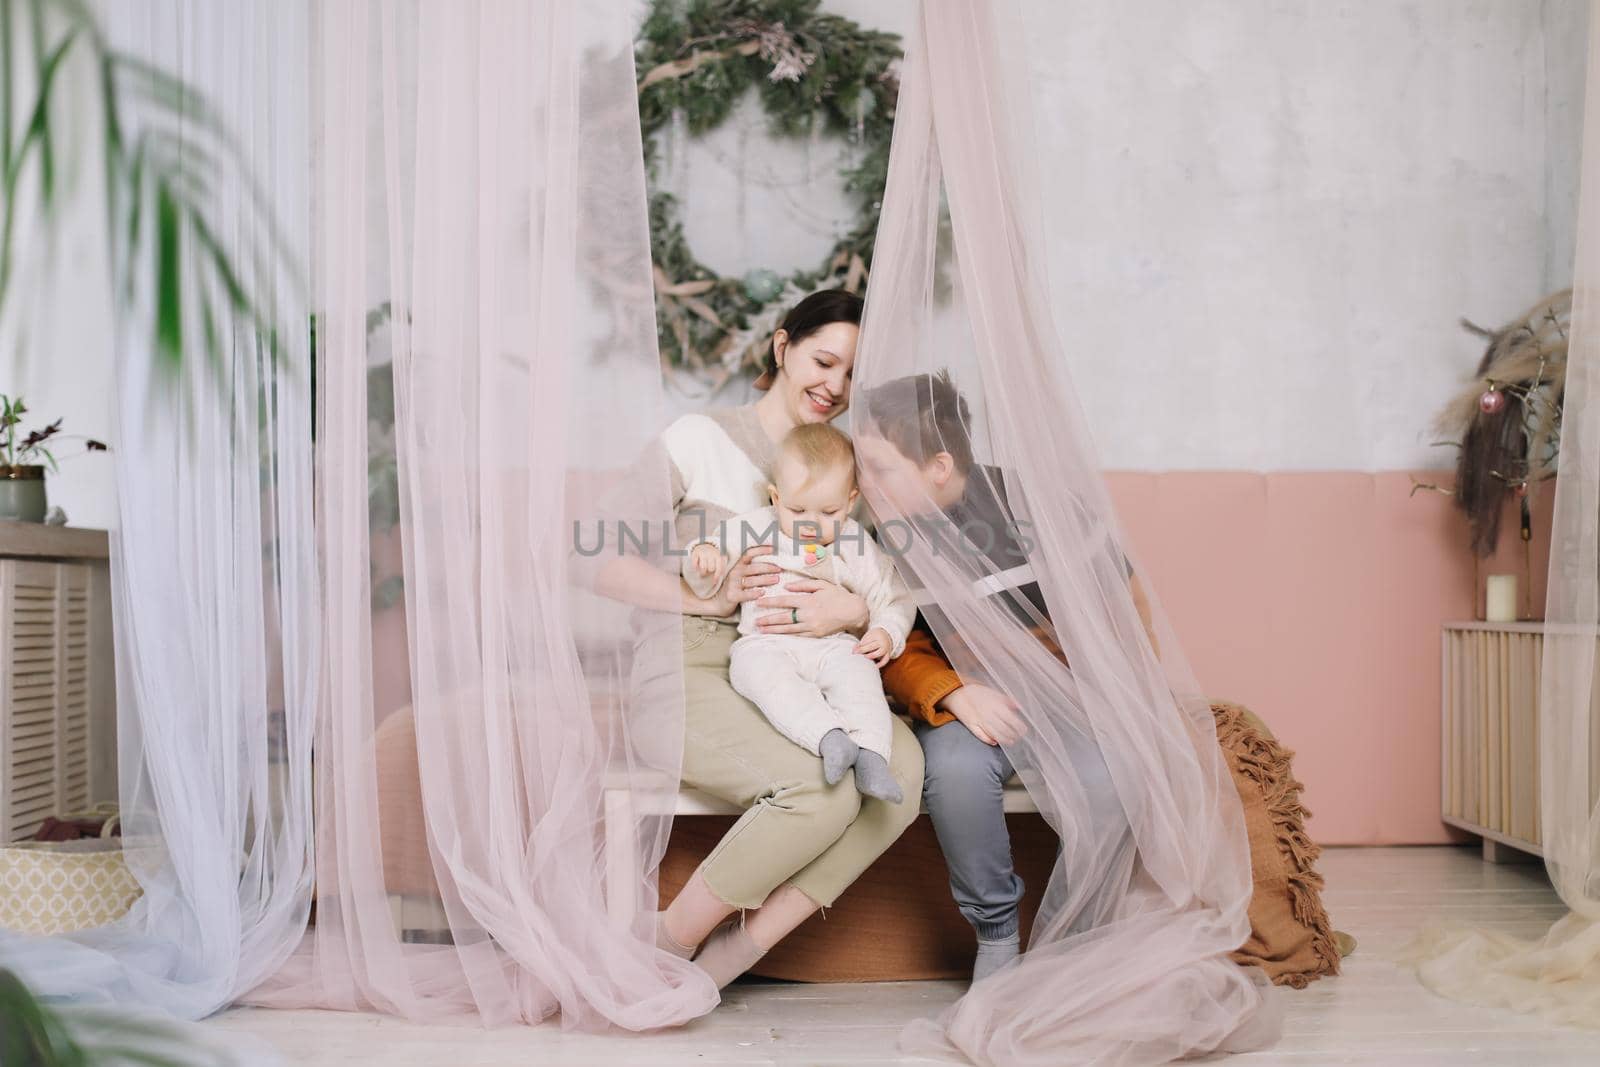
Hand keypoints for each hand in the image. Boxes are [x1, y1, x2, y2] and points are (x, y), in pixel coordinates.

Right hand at [691, 543, 723, 577]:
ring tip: (702, 572)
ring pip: (703, 568)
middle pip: (711, 569)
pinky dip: (695, 568)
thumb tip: (716, 580)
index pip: (719, 568)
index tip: (714, 582)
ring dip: (702, 573)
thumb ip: (721, 569)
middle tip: (707, 573)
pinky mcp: (695, 553)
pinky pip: (695, 564)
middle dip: (709, 573)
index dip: (717, 576)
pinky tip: (696, 568)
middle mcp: (711, 554)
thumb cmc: (713, 557)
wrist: (704, 545)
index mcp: (719, 556)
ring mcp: (703, 552)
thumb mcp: (719, 560)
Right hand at [701, 544, 779, 615]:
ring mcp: (732, 584)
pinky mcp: (732, 596)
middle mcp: (735, 573)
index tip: (773, 548)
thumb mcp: (742, 575)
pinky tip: (763, 593)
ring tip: (776, 579)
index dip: (760, 550)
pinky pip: (744, 594)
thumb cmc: (737, 587)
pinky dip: (754, 593)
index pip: (749, 554)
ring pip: (751, 580)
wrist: (720, 603)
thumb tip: (775, 562)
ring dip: (765, 579)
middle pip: (753, 568)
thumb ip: (754, 568)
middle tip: (779, 569)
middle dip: (767, 567)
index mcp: (739, 565)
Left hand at [753, 577, 868, 637]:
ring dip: (774, 630)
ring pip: (789, 629)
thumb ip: (803, 585)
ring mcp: (812, 626)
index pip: (785, 601)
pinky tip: (778, 635)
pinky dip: (787, 635)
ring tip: (762, 630)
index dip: (771, 602)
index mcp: (808, 601)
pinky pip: (798, 635)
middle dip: (768, 620)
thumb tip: (786, 587)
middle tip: (755, 622)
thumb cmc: (837, 596)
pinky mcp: (816, 634)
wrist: (853, 612)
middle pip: (784, 618)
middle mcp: (808, 615)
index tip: (759, 602)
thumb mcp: (821, 585)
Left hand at [853, 627, 892, 665]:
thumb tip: (854, 651)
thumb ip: (860, 644)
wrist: (886, 635)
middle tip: (855, 654)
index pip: (867, 641)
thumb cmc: (873, 637)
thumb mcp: (867, 637)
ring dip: (871, 656)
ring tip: (864, 657)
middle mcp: (882, 641)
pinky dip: (880, 664)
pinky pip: (885, 660)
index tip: (853, 651)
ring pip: (879, 653)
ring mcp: (886, 647)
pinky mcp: (888, 653)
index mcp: (876, 635)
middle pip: (872, 646)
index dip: (859, 646)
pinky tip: (874, 666)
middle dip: (862, 650)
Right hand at [938, 683, 1027, 745]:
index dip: (1019, 726)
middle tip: (1018, 737)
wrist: (956, 692)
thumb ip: (1007, 700)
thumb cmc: (977, 692)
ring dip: (1004, 739)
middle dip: (1013, 735)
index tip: (1024, 730)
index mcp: (995, 704)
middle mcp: (988, 713)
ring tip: (1011, 741)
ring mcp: (978, 720)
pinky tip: (995, 742)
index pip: (1011, 719)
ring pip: (993, 733)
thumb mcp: (993, 692)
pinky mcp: (970, 724)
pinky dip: (988, 740)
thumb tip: (1019, 707)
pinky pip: (980, 735)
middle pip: (1003, 728)